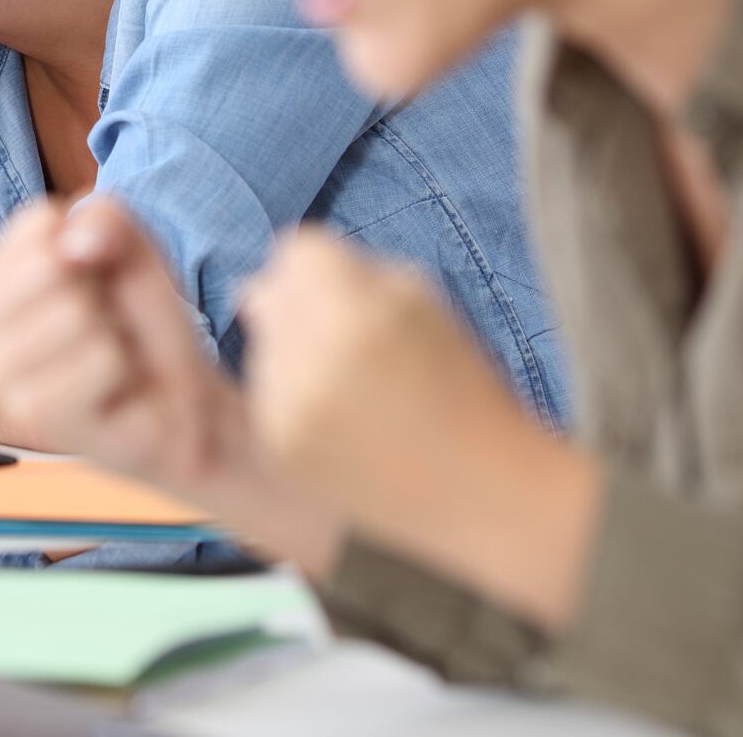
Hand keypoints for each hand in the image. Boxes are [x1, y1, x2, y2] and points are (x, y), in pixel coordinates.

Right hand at [0, 198, 346, 571]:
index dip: (94, 242)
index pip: (40, 222)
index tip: (98, 278)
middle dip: (102, 291)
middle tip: (107, 327)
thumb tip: (72, 245)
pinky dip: (125, 370)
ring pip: (77, 312)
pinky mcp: (34, 415)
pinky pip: (102, 359)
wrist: (177, 403)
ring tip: (110, 359)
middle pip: (54, 265)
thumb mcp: (130, 248)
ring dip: (114, 334)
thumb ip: (102, 217)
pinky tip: (114, 390)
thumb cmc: (141, 323)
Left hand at [244, 229, 597, 622]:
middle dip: (301, 305)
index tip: (350, 293)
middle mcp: (312, 357)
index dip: (325, 267)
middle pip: (267, 292)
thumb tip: (264, 278)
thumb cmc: (462, 389)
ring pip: (260, 342)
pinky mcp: (277, 445)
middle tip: (351, 343)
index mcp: (359, 313)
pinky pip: (262, 391)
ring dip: (291, 350)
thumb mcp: (422, 304)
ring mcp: (287, 406)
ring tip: (351, 387)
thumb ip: (348, 272)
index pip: (297, 249)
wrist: (481, 494)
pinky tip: (338, 418)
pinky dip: (289, 395)